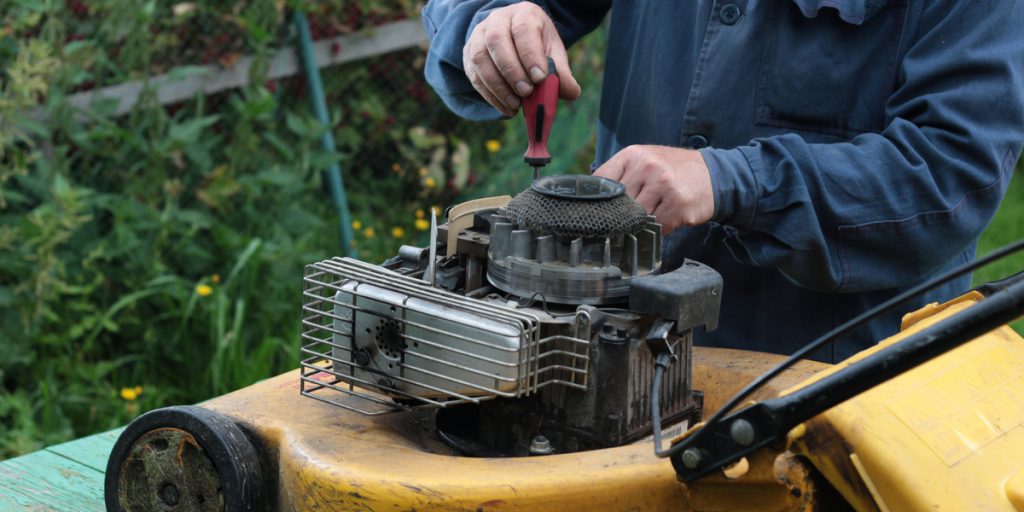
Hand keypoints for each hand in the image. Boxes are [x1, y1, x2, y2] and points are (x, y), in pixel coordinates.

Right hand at [463, 2, 580, 116]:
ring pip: (481, 59)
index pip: (523, 30)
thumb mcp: (553, 52)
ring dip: (498, 86)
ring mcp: (479, 36)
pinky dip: (490, 95)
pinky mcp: (468, 55)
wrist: (513, 38)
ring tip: (515, 105)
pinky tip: (505, 108)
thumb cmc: (536, 45)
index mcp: (523, 14)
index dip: (530, 54)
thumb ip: (561, 72)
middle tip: (526, 92)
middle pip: (497, 41)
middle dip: (512, 71)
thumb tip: (571, 92)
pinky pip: (474, 75)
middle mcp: (497, 20)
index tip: (539, 78)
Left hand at [594, 145, 714, 234]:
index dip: (597, 200)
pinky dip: (659, 230)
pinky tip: (668, 219)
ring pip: (636, 218)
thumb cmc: (672, 171)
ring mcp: (663, 185)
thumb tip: (591, 201)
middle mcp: (647, 166)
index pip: (601, 182)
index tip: (597, 211)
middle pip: (618, 204)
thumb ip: (620, 176)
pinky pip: (657, 228)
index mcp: (633, 155)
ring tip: (654, 215)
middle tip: (629, 218)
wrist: (713, 175)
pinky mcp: (678, 205)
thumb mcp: (644, 161)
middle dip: (622, 215)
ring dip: (641, 224)